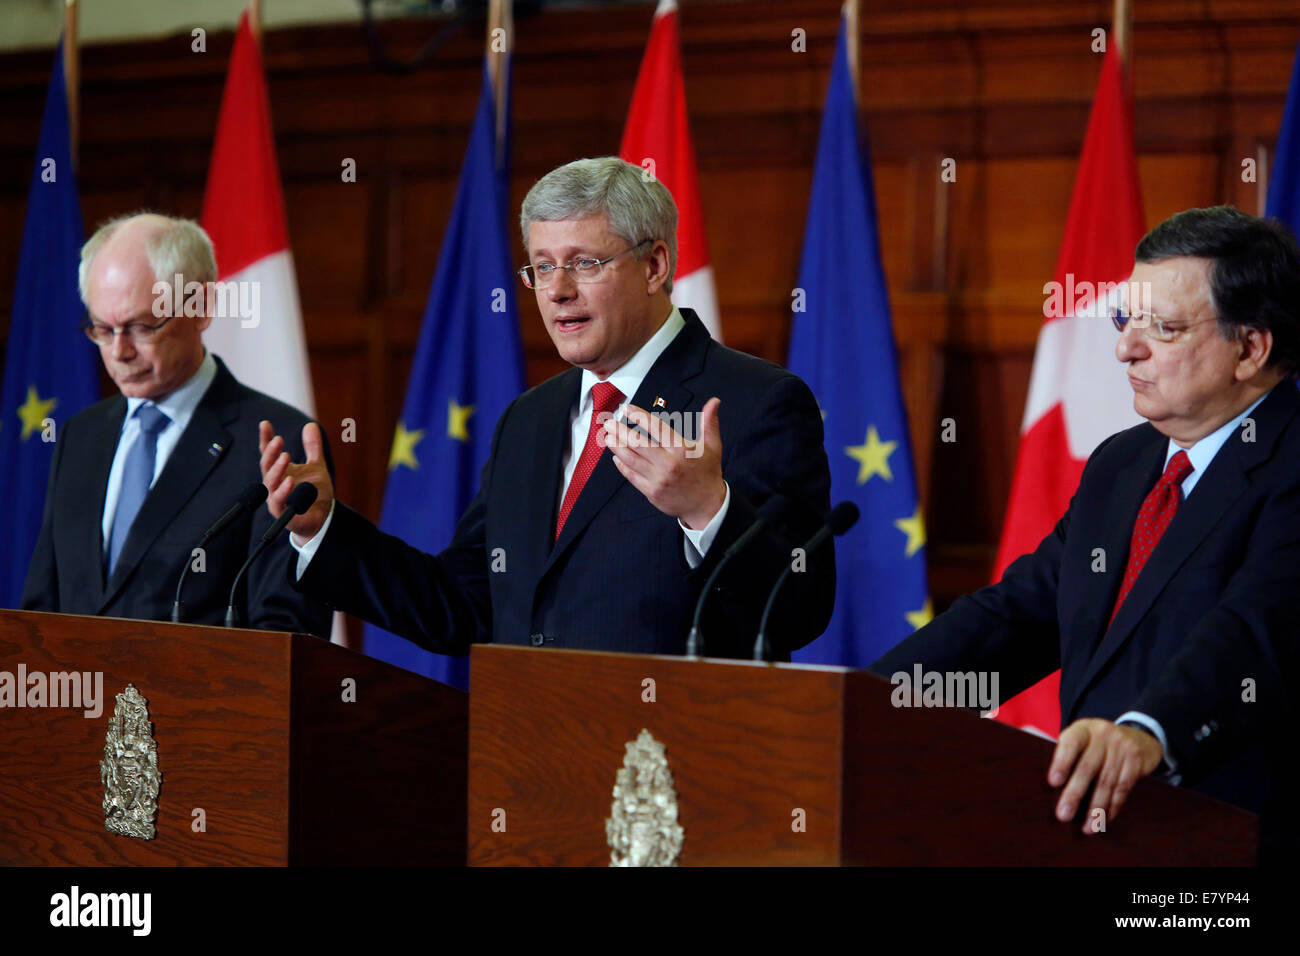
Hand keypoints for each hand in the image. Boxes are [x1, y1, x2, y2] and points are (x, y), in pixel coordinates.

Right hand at [259, 420, 333, 540]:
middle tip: (278, 439)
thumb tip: (311, 424)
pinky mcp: (282, 512)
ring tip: (286, 455)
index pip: (269, 453)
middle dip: (271, 452)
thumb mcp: (317, 466)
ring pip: (270, 482)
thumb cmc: (313, 492)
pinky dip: (283, 490)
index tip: (265, 424)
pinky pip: (278, 501)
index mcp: (280, 471)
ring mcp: (276, 498)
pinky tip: (290, 480)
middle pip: (267, 465)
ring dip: (277, 468)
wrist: (321, 518)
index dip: (265, 439)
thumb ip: (313, 447)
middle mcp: (274, 483)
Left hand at [603, 397, 725, 529]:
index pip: (656, 428)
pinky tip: (616, 457)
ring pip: (631, 460)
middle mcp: (668, 463)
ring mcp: (658, 479)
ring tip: (608, 437)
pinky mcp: (652, 492)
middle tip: (609, 423)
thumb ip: (709, 423)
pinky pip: (632, 476)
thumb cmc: (707, 473)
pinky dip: (622, 465)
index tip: (627, 409)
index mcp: (682, 449)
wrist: (707, 506)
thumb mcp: (712, 446)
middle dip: (620, 431)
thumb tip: (714, 401)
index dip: (639, 416)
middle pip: (638, 443)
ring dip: (616, 447)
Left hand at [1048, 718, 1163, 833]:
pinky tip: (1104, 820)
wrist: (1139, 737)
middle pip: (1087, 768)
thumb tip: (1040, 765)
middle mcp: (1102, 736)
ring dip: (1096, 809)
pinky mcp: (1136, 762)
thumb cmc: (1098, 742)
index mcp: (1083, 729)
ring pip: (1106, 782)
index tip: (1053, 782)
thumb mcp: (1082, 736)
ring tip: (1087, 827)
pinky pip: (1123, 788)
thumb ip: (1064, 750)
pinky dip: (1112, 807)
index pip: (1070, 743)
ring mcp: (1121, 748)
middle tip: (1063, 814)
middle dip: (1075, 794)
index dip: (1061, 762)